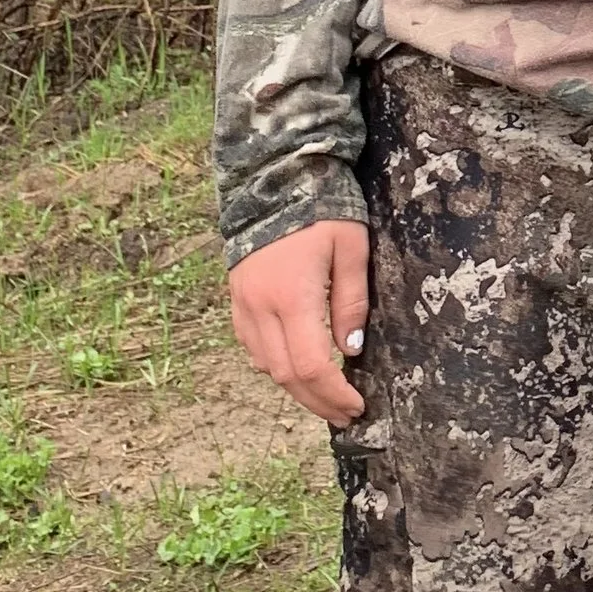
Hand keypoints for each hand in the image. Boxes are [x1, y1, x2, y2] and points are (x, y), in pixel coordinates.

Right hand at [228, 220, 370, 428]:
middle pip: (286, 375)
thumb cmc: (323, 207)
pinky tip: (297, 367)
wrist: (274, 177)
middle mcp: (260, 307)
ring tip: (326, 396)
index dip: (334, 393)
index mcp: (292, 296)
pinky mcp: (236, 299)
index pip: (312, 364)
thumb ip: (351, 301)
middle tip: (345, 414)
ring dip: (295, 388)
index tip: (357, 406)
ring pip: (266, 366)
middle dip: (317, 401)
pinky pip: (252, 347)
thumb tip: (350, 349)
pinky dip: (275, 365)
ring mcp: (243, 304)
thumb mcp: (352, 248)